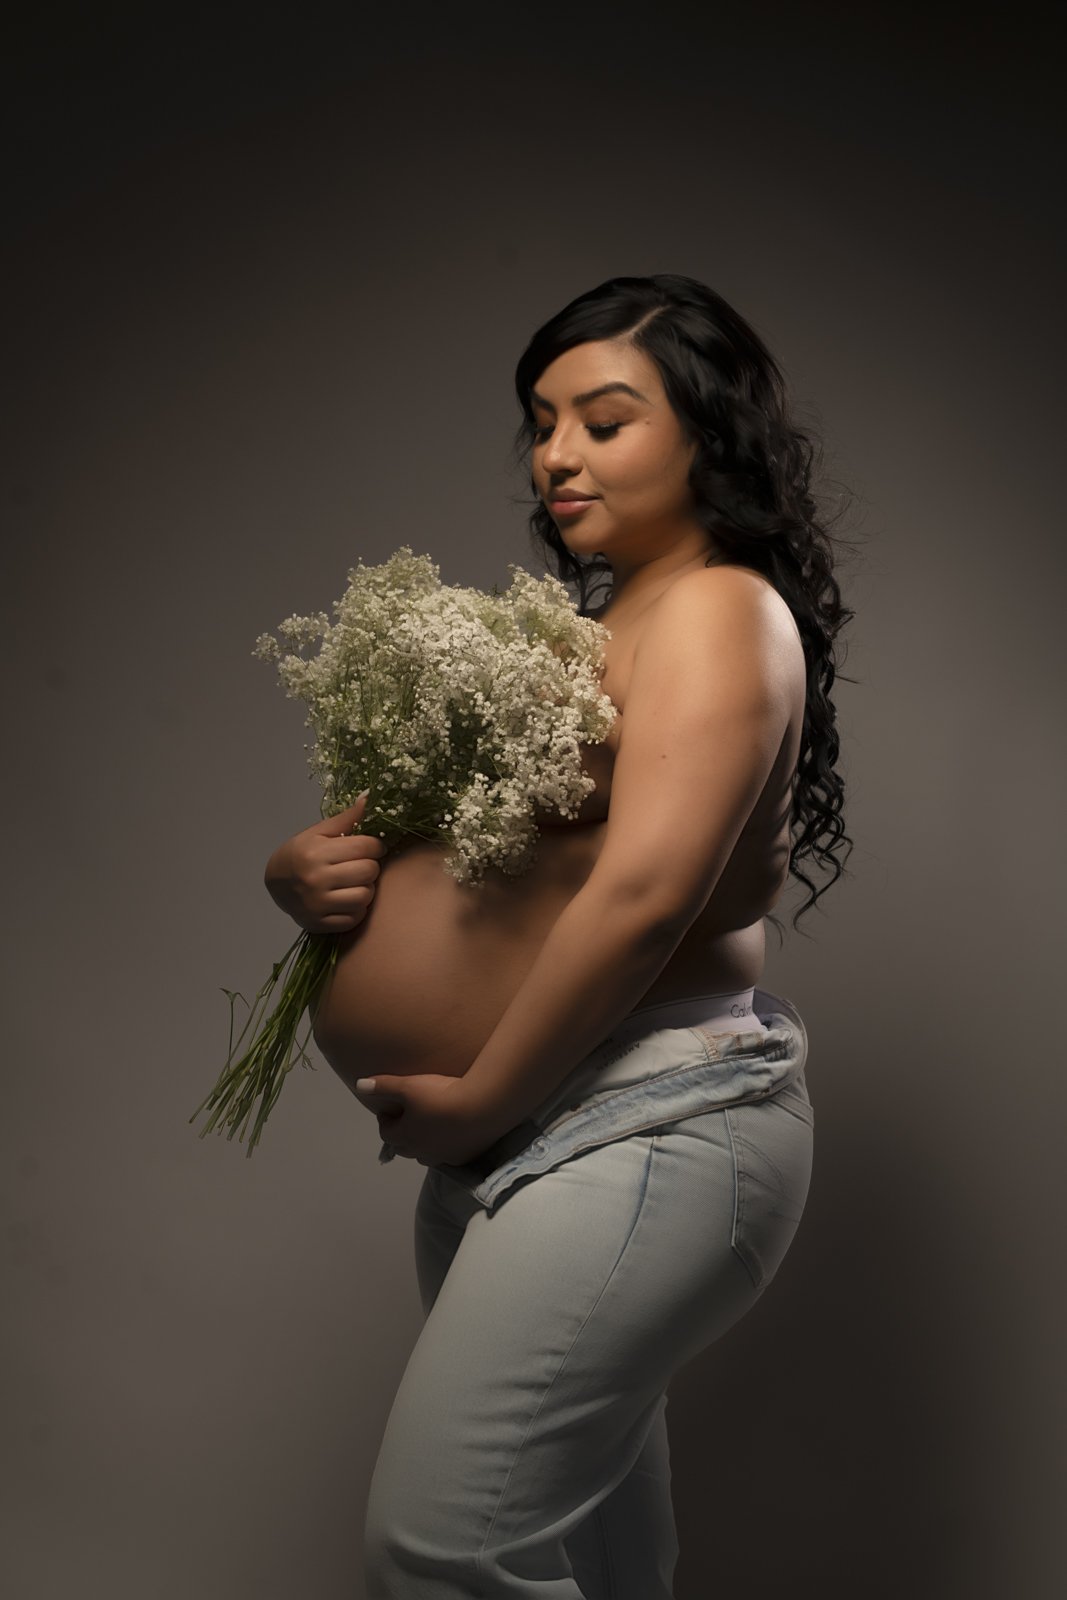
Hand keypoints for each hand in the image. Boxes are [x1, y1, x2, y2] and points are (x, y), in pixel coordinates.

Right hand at [264, 792, 387, 932]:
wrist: (275, 883)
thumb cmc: (301, 852)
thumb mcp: (319, 832)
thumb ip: (347, 818)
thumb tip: (371, 796)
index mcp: (316, 853)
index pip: (366, 847)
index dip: (374, 845)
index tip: (370, 847)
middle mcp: (316, 879)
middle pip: (369, 871)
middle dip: (370, 866)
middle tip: (360, 865)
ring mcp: (318, 904)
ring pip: (365, 897)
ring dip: (366, 888)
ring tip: (355, 882)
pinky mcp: (320, 924)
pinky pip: (355, 918)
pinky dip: (357, 909)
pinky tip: (347, 899)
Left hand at [351, 1073, 504, 1167]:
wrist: (481, 1107)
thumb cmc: (440, 1095)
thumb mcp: (408, 1085)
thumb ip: (383, 1085)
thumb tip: (359, 1085)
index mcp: (405, 1135)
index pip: (387, 1133)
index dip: (386, 1120)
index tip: (390, 1109)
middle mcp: (421, 1151)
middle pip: (404, 1147)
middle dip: (402, 1134)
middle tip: (408, 1117)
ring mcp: (443, 1157)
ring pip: (426, 1155)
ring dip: (423, 1143)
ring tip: (430, 1127)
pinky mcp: (464, 1157)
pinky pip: (449, 1155)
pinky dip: (446, 1146)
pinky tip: (453, 1134)